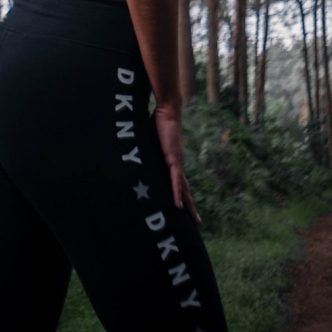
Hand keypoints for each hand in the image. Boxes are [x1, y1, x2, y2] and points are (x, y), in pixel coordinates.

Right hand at [154, 102, 201, 224]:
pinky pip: (175, 180)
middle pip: (185, 190)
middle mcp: (176, 164)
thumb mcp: (150, 138)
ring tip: (194, 220)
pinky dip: (177, 193)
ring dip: (188, 205)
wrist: (168, 110)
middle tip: (197, 222)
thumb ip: (146, 145)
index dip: (182, 195)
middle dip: (191, 206)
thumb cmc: (159, 120)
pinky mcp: (173, 159)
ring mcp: (176, 163)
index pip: (179, 182)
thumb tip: (135, 145)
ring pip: (183, 189)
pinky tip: (179, 205)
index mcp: (172, 161)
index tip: (186, 208)